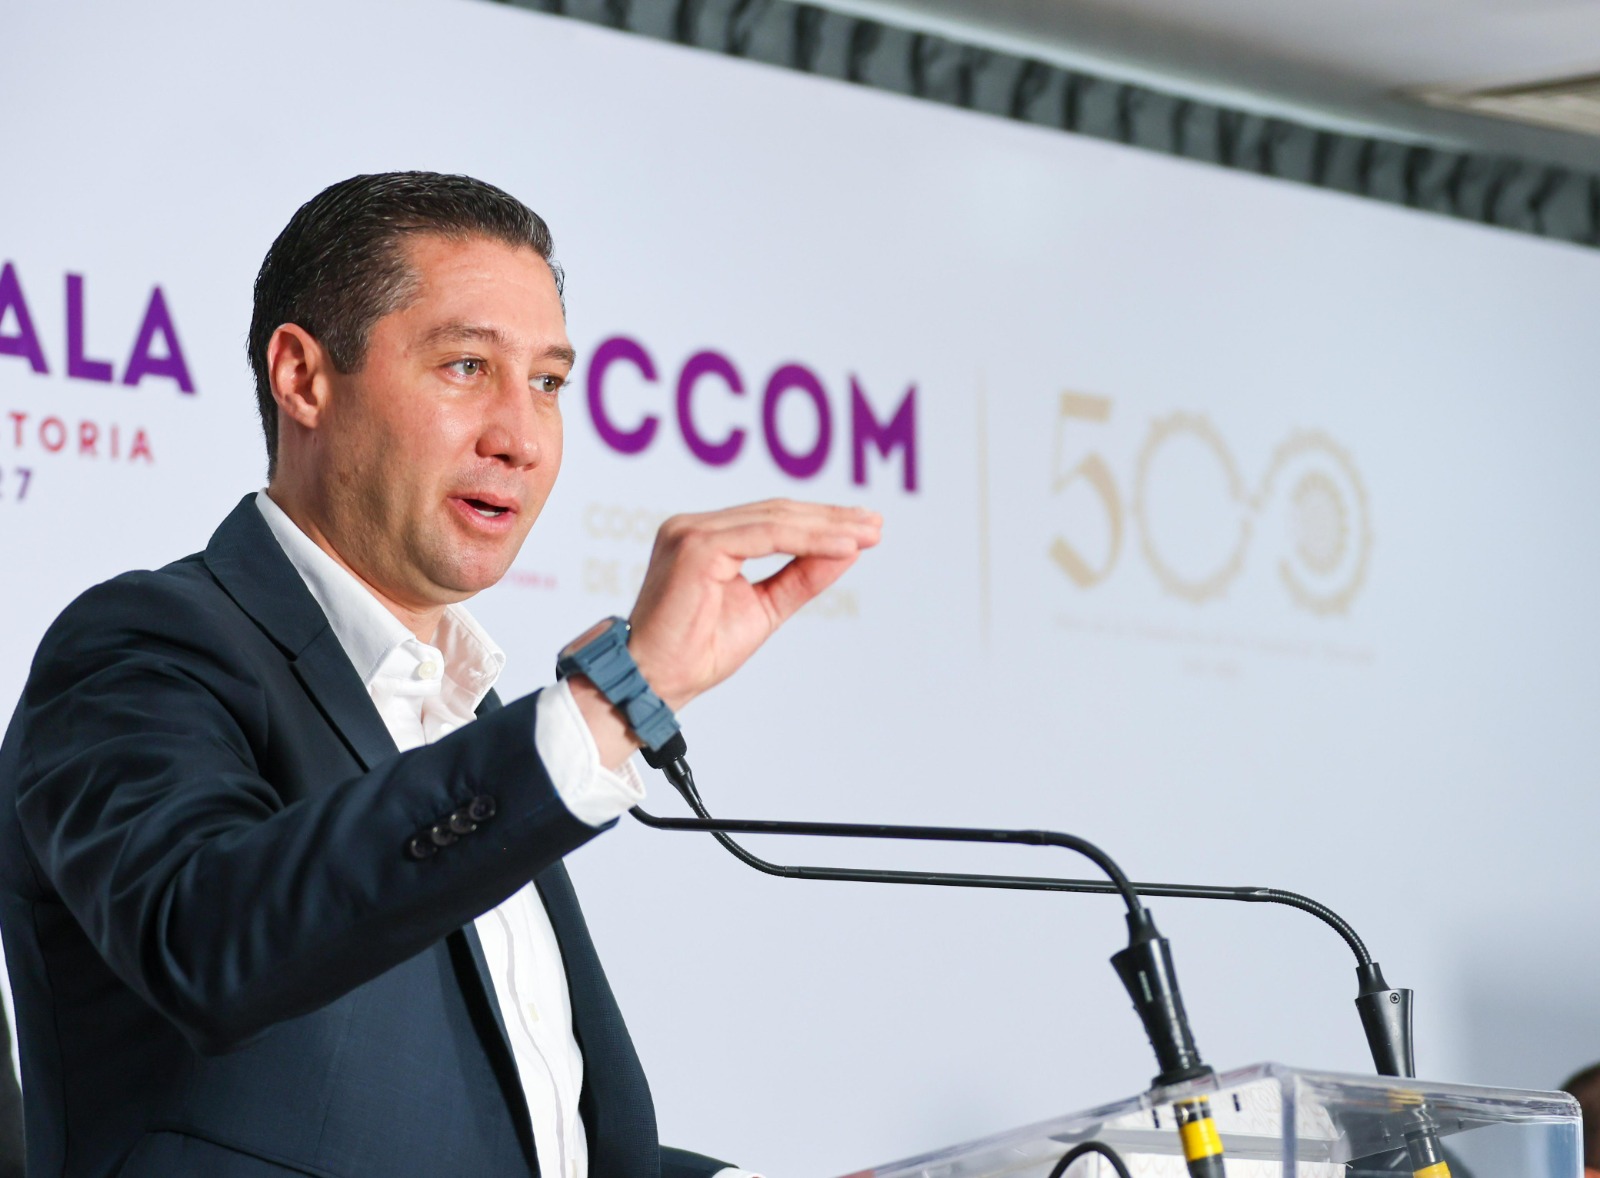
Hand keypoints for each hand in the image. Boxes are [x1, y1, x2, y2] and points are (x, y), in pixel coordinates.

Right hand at [566, 500, 880, 767]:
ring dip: (826, 526)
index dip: (820, 522)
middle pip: (776, 512)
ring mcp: (692, 531)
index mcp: (705, 537)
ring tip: (867, 534)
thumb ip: (800, 577)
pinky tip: (841, 546)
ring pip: (774, 519)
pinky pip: (764, 535)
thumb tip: (847, 551)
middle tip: (876, 525)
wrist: (655, 681)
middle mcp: (694, 526)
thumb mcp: (764, 608)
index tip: (865, 530)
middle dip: (831, 518)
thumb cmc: (696, 651)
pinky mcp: (696, 546)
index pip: (771, 520)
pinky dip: (807, 539)